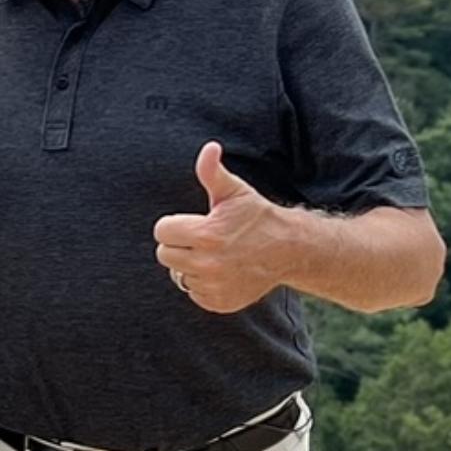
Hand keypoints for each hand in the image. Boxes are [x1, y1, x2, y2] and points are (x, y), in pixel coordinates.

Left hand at [152, 142, 292, 313]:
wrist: (288, 250)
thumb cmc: (256, 217)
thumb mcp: (233, 191)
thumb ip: (212, 171)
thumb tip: (209, 148)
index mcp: (206, 235)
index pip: (162, 231)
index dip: (174, 224)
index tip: (195, 222)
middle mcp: (207, 264)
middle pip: (165, 255)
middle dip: (179, 244)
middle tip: (202, 238)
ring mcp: (214, 286)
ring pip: (178, 275)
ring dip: (190, 265)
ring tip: (213, 254)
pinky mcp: (219, 302)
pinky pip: (194, 293)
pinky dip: (202, 284)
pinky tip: (220, 271)